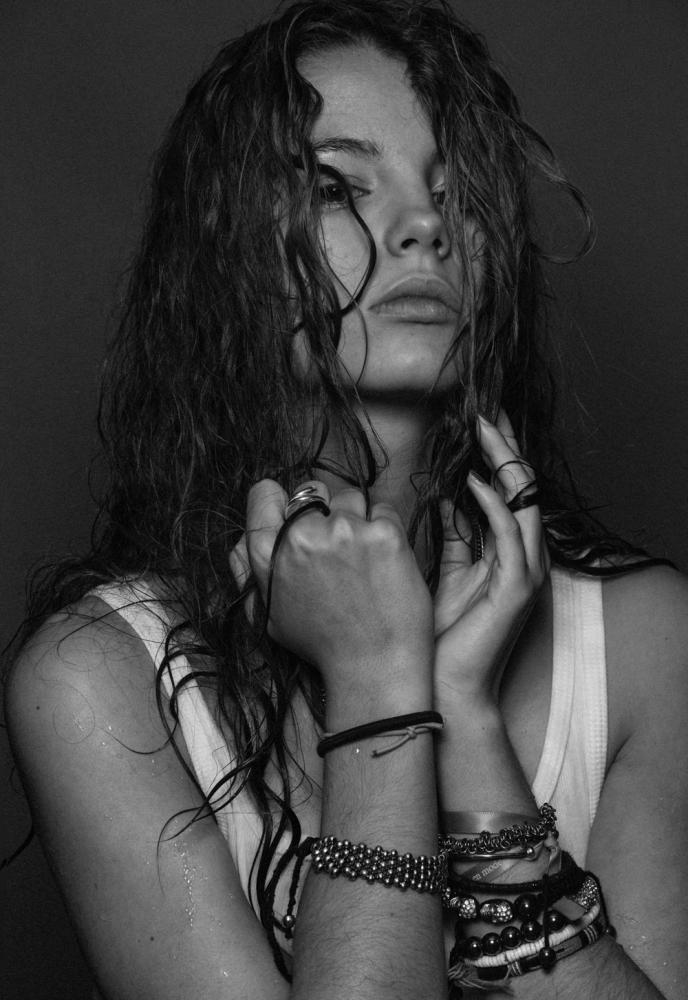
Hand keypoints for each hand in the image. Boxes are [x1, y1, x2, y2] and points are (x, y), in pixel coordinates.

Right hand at [230, 479, 433, 701]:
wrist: (373, 668)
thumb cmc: (322, 646)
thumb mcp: (269, 615)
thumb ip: (250, 574)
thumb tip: (241, 541)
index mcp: (268, 554)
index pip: (265, 494)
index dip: (281, 500)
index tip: (297, 514)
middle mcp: (302, 537)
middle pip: (312, 491)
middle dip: (325, 510)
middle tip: (338, 545)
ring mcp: (345, 531)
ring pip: (352, 497)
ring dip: (358, 519)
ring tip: (364, 558)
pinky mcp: (384, 533)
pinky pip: (384, 510)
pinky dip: (386, 530)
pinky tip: (385, 562)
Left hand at [433, 412, 549, 709]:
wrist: (444, 687)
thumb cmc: (443, 635)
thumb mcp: (446, 573)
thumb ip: (455, 536)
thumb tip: (447, 497)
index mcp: (509, 553)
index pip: (510, 492)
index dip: (498, 456)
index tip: (480, 422)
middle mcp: (524, 558)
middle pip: (523, 490)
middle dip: (505, 448)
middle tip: (486, 411)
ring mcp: (526, 573)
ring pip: (523, 504)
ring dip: (502, 464)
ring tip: (482, 430)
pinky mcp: (517, 589)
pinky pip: (508, 536)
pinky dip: (492, 505)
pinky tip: (471, 481)